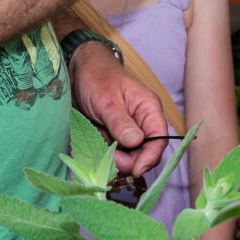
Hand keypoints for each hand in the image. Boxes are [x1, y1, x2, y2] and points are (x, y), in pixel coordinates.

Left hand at [68, 42, 168, 175]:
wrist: (80, 68)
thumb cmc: (97, 77)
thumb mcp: (107, 100)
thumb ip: (121, 122)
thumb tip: (136, 142)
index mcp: (149, 109)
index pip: (159, 140)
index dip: (150, 158)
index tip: (135, 170)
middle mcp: (143, 122)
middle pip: (146, 152)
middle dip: (130, 160)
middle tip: (110, 160)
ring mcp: (129, 129)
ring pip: (130, 155)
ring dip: (116, 158)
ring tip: (100, 149)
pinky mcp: (116, 135)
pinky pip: (116, 152)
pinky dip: (107, 154)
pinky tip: (97, 147)